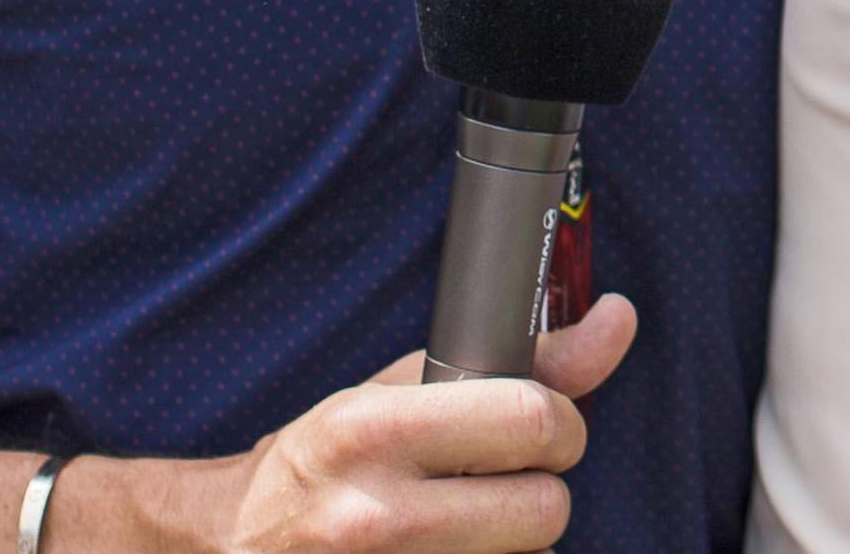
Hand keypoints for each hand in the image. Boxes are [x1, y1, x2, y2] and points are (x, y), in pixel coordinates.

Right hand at [75, 294, 637, 553]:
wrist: (230, 546)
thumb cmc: (325, 462)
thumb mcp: (398, 394)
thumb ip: (518, 361)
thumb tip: (619, 317)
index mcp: (370, 433)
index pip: (531, 418)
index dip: (555, 422)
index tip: (534, 424)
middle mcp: (372, 517)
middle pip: (546, 508)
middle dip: (539, 489)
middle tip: (497, 481)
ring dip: (514, 545)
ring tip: (460, 526)